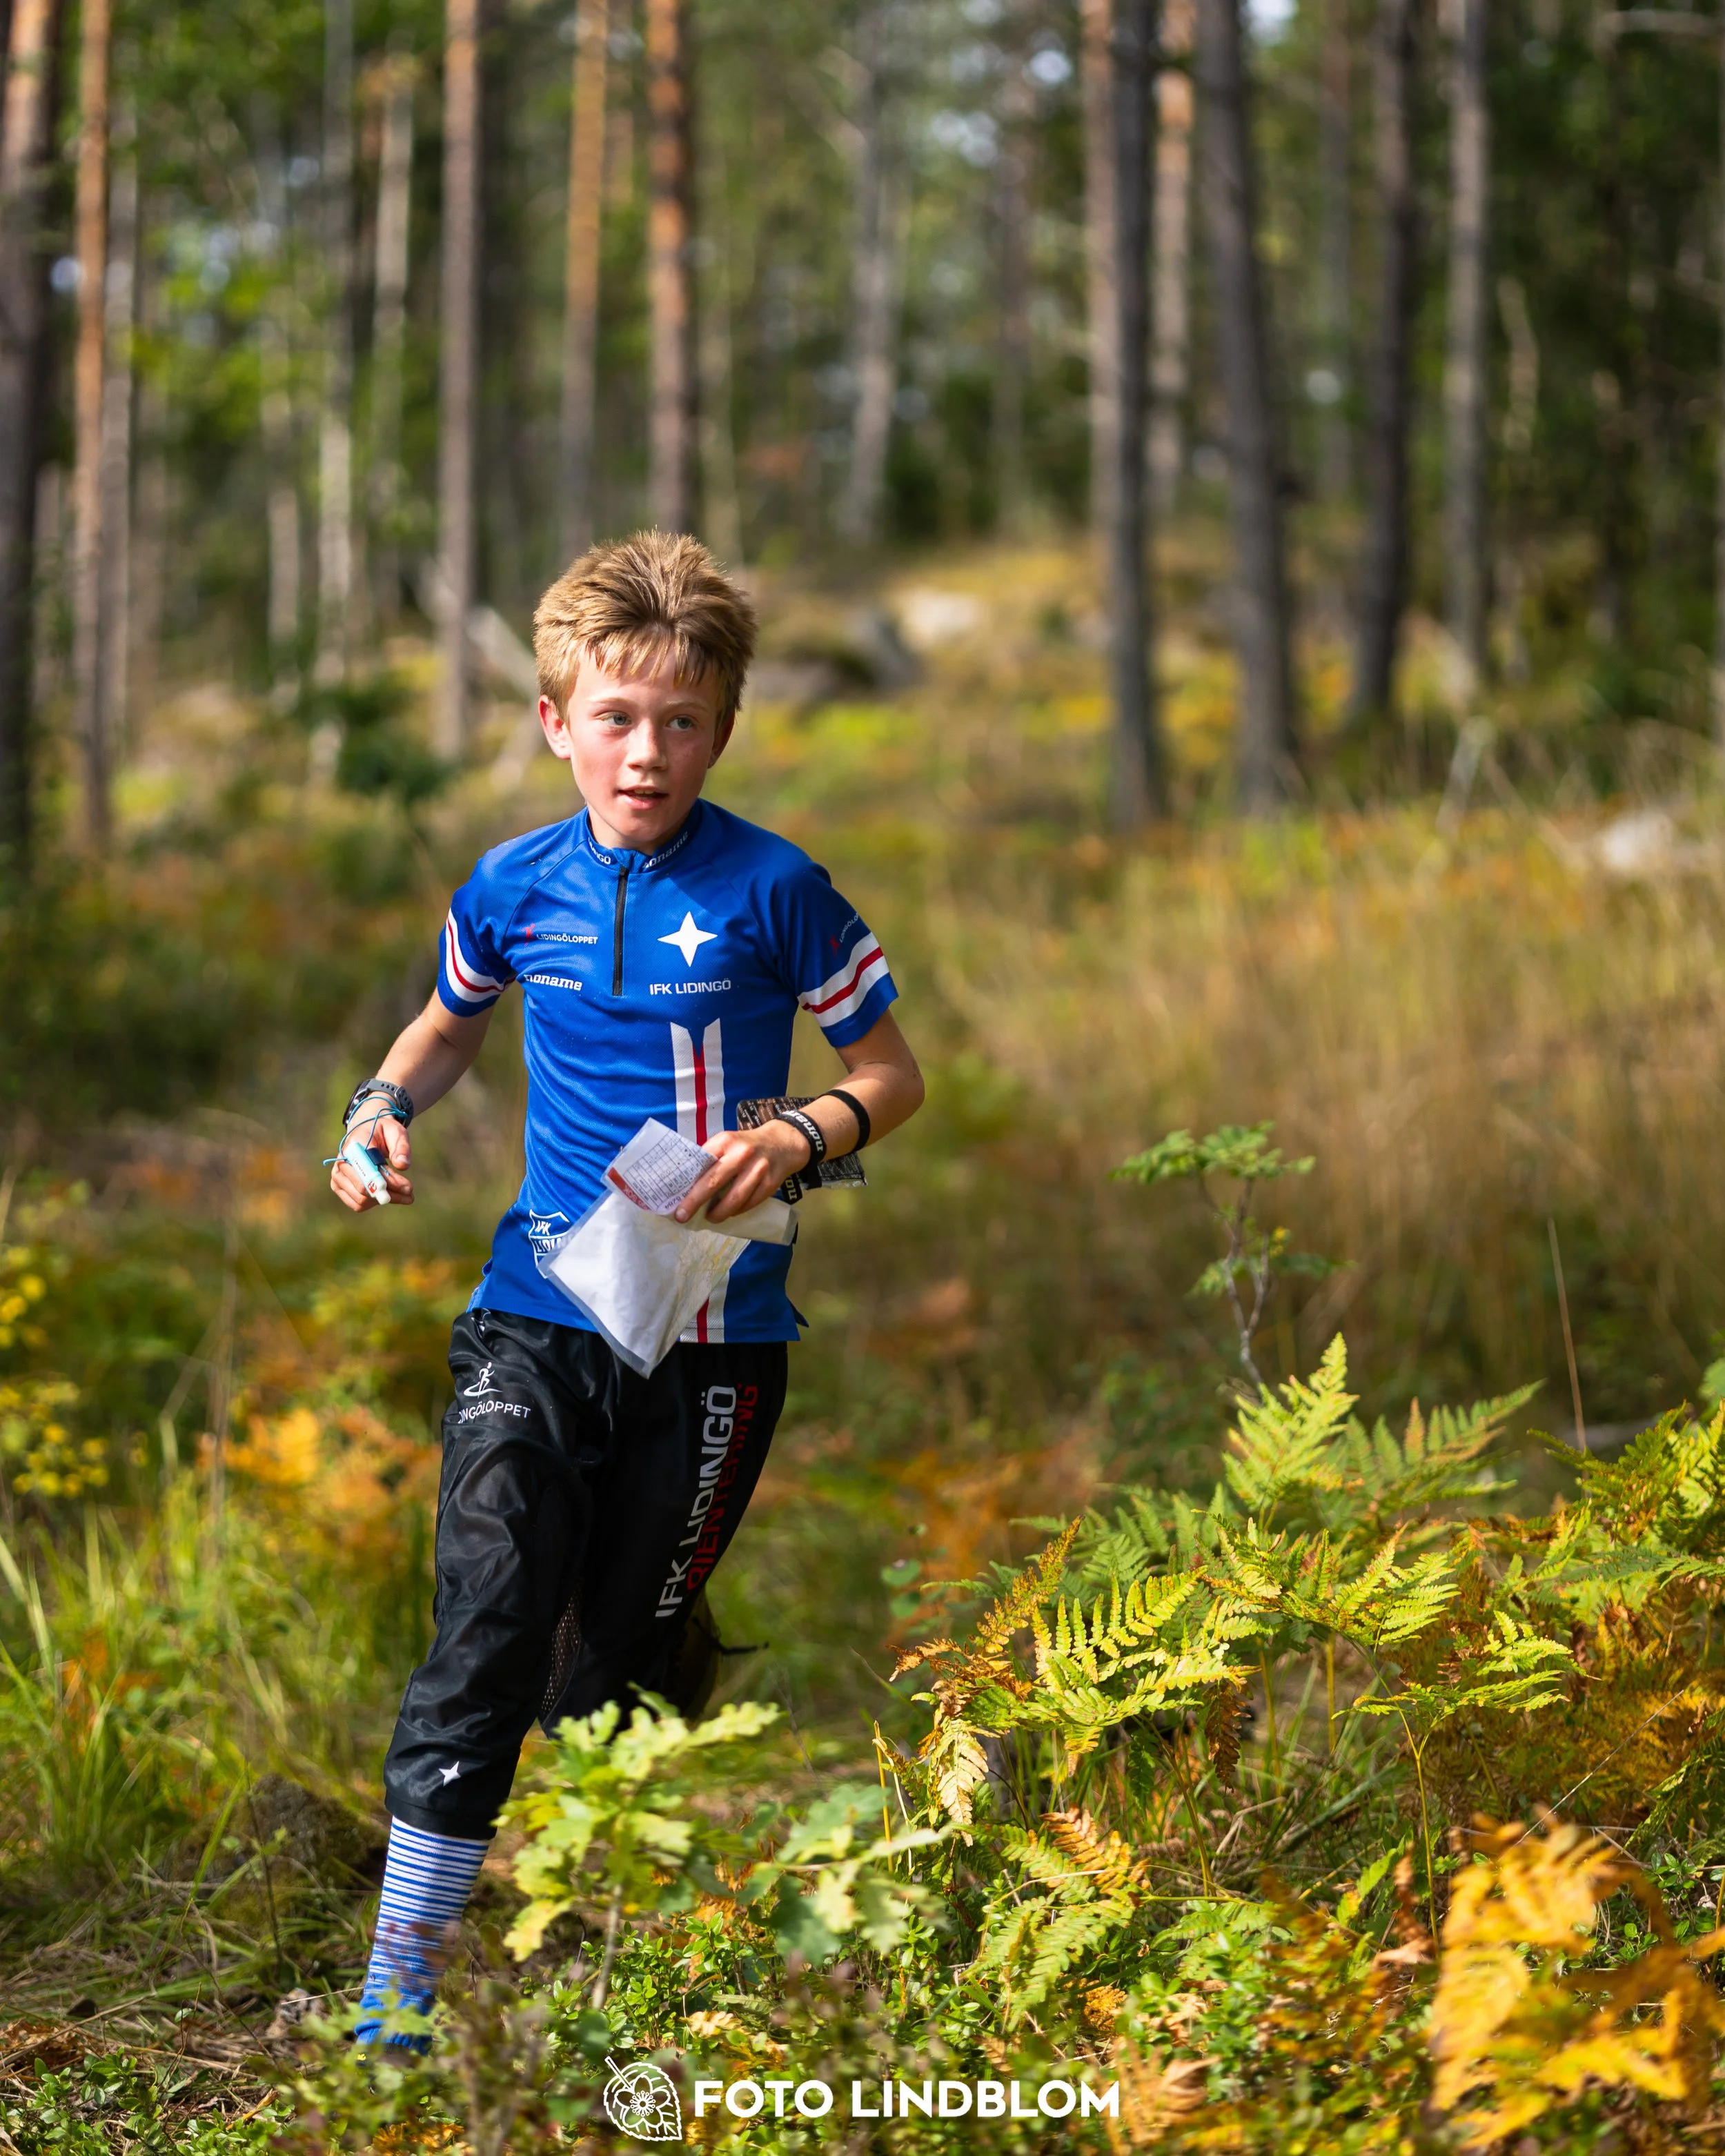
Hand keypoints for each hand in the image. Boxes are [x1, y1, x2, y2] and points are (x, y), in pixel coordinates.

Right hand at [330, 1114, 414, 1211]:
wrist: (366, 1132)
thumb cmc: (382, 1132)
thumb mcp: (396, 1132)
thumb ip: (401, 1147)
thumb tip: (402, 1165)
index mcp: (353, 1146)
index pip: (366, 1170)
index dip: (384, 1182)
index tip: (408, 1188)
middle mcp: (340, 1163)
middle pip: (364, 1189)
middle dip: (391, 1193)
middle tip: (411, 1193)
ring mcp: (337, 1177)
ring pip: (362, 1200)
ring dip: (386, 1200)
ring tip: (405, 1195)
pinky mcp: (339, 1187)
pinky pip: (358, 1204)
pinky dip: (375, 1203)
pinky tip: (391, 1195)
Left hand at [675, 1122, 808, 1224]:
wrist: (783, 1143)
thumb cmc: (747, 1145)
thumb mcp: (728, 1142)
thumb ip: (711, 1158)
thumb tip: (686, 1183)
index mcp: (726, 1141)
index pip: (702, 1164)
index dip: (688, 1184)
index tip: (675, 1200)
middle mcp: (742, 1154)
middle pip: (714, 1181)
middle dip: (695, 1201)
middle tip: (682, 1216)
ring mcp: (758, 1169)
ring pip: (735, 1198)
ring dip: (719, 1212)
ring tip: (710, 1218)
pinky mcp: (771, 1183)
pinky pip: (750, 1203)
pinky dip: (737, 1210)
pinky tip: (730, 1212)